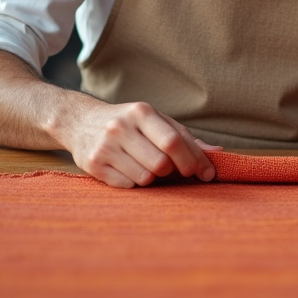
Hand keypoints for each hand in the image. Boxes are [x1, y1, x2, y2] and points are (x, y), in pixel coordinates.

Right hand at [64, 100, 220, 187]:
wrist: (80, 121)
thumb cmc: (129, 123)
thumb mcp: (156, 121)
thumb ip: (185, 137)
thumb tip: (218, 153)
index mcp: (141, 112)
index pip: (173, 141)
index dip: (192, 161)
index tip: (204, 174)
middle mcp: (120, 127)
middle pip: (161, 163)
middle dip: (171, 171)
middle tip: (168, 168)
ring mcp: (105, 147)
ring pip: (145, 178)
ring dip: (152, 178)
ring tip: (144, 165)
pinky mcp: (93, 166)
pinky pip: (127, 186)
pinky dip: (134, 183)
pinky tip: (127, 169)